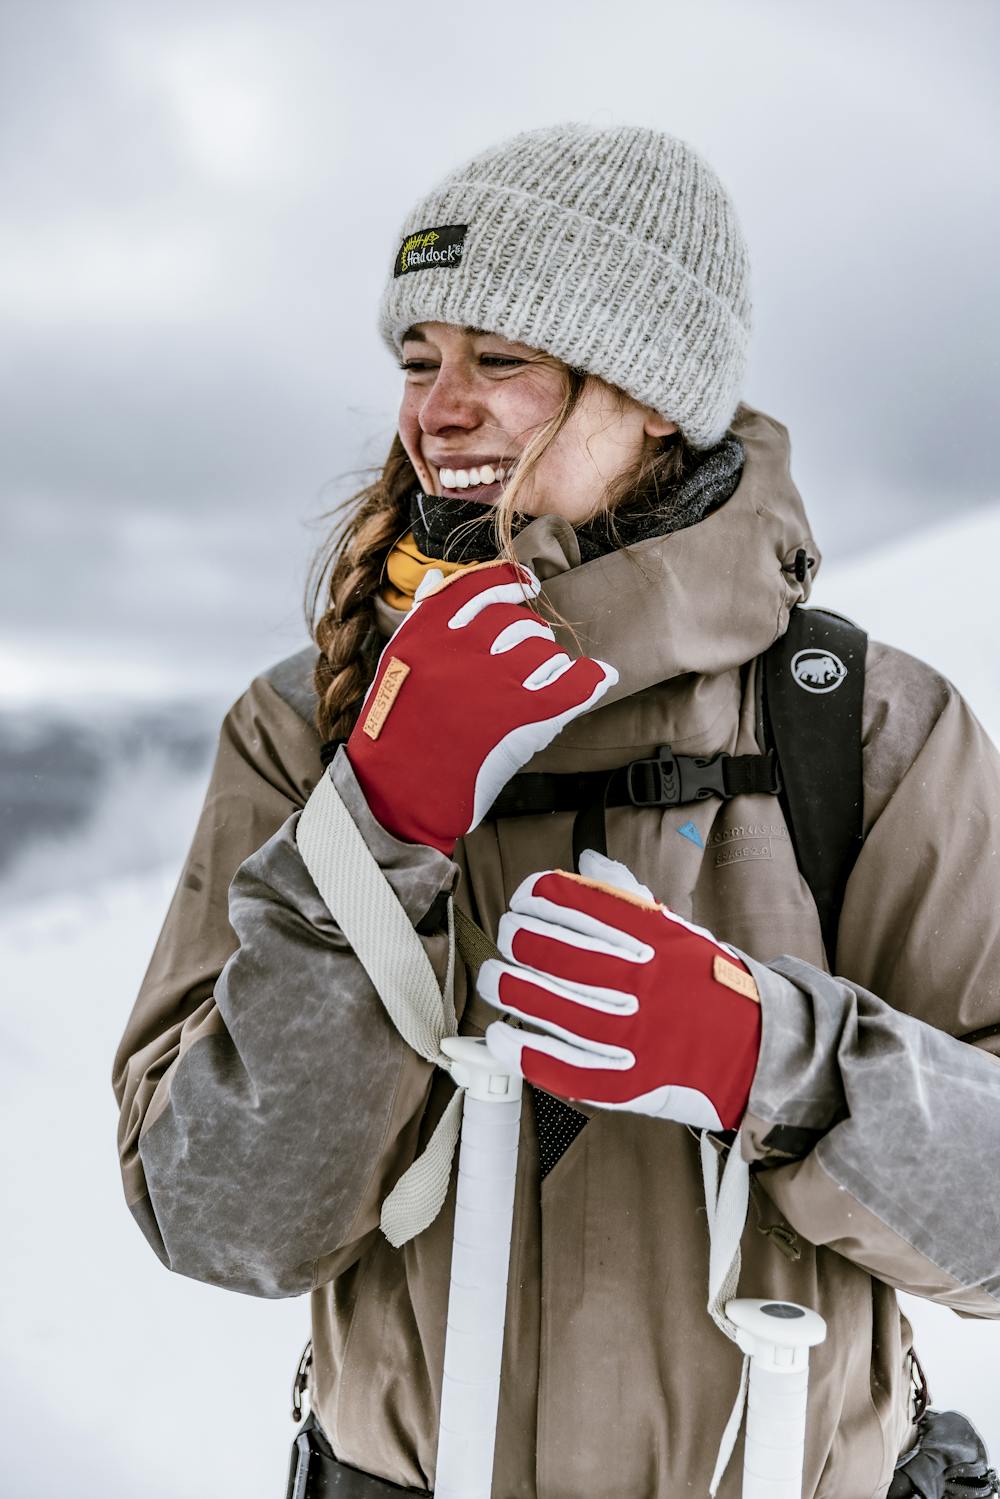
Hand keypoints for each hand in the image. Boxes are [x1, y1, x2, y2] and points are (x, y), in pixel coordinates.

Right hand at [346, 562, 617, 854]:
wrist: (395, 790)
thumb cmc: (394, 728)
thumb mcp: (397, 660)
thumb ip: (422, 615)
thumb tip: (436, 574)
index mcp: (430, 630)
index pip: (481, 585)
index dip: (511, 581)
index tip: (528, 585)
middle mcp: (462, 648)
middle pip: (516, 623)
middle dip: (528, 637)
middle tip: (527, 658)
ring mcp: (494, 682)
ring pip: (544, 652)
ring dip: (549, 665)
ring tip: (541, 683)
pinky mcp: (519, 719)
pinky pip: (572, 686)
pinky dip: (591, 679)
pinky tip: (602, 676)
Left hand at [478, 851, 761, 1130]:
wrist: (757, 1049)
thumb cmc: (708, 985)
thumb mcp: (678, 931)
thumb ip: (627, 897)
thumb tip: (588, 860)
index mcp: (652, 938)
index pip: (576, 903)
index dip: (537, 896)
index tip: (524, 899)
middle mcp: (638, 981)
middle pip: (551, 951)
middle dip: (517, 938)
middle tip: (508, 937)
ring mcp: (631, 1034)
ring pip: (547, 1006)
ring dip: (509, 988)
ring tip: (496, 980)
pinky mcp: (626, 1081)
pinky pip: (563, 1067)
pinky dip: (524, 1052)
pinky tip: (502, 1037)